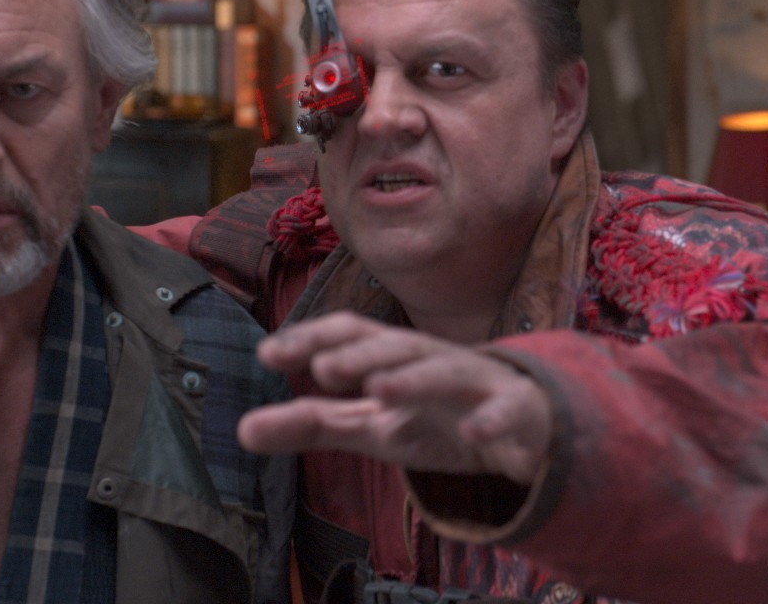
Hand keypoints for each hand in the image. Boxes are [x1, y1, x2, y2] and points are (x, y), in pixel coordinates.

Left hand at [237, 312, 552, 484]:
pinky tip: (473, 433)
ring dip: (415, 378)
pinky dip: (492, 420)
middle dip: (363, 353)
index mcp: (397, 358)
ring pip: (447, 371)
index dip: (312, 339)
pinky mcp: (519, 414)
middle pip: (398, 346)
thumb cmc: (440, 418)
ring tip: (381, 390)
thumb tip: (241, 431)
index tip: (268, 355)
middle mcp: (434, 360)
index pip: (352, 334)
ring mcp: (479, 384)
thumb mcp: (372, 426)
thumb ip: (313, 423)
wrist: (526, 430)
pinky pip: (507, 412)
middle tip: (325, 369)